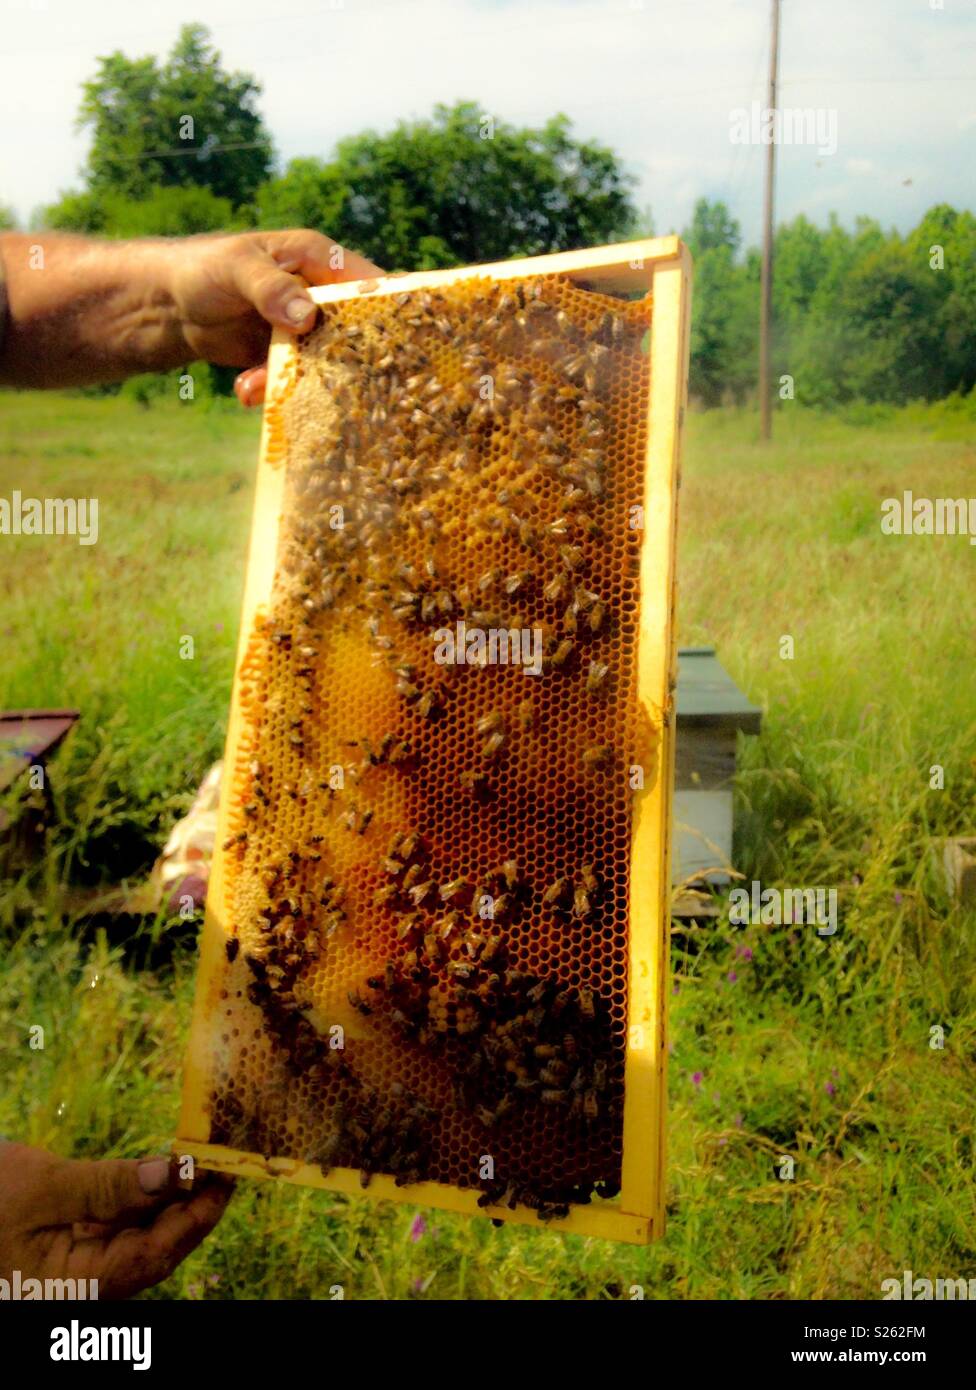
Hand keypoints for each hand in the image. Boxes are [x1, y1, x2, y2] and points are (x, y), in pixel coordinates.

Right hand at [0, 1141, 232, 1298]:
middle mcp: (82, 1287)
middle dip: (192, 1205)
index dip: (194, 1217)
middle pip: (154, 1249)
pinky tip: (165, 1170)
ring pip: (141, 1236)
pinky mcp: (73, 1246)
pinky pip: (120, 1226)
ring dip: (172, 1199)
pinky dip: (144, 1198)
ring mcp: (78, 1268)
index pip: (152, 1258)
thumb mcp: (43, 1188)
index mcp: (74, 1289)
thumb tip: (173, 1174)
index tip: (224, 1175)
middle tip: (224, 1158)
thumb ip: (109, 1185)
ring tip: (203, 1158)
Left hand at [164, 229, 382, 407]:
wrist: (169, 305)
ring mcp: (307, 330)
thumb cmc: (203, 268)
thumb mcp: (235, 269)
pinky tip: (244, 390)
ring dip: (294, 382)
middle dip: (335, 364)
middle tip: (312, 382)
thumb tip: (308, 316)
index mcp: (321, 261)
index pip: (370, 285)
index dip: (384, 314)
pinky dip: (272, 389)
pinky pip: (297, 379)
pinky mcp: (290, 357)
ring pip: (324, 364)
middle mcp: (322, 296)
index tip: (386, 347)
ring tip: (250, 386)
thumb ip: (270, 288)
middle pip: (353, 334)